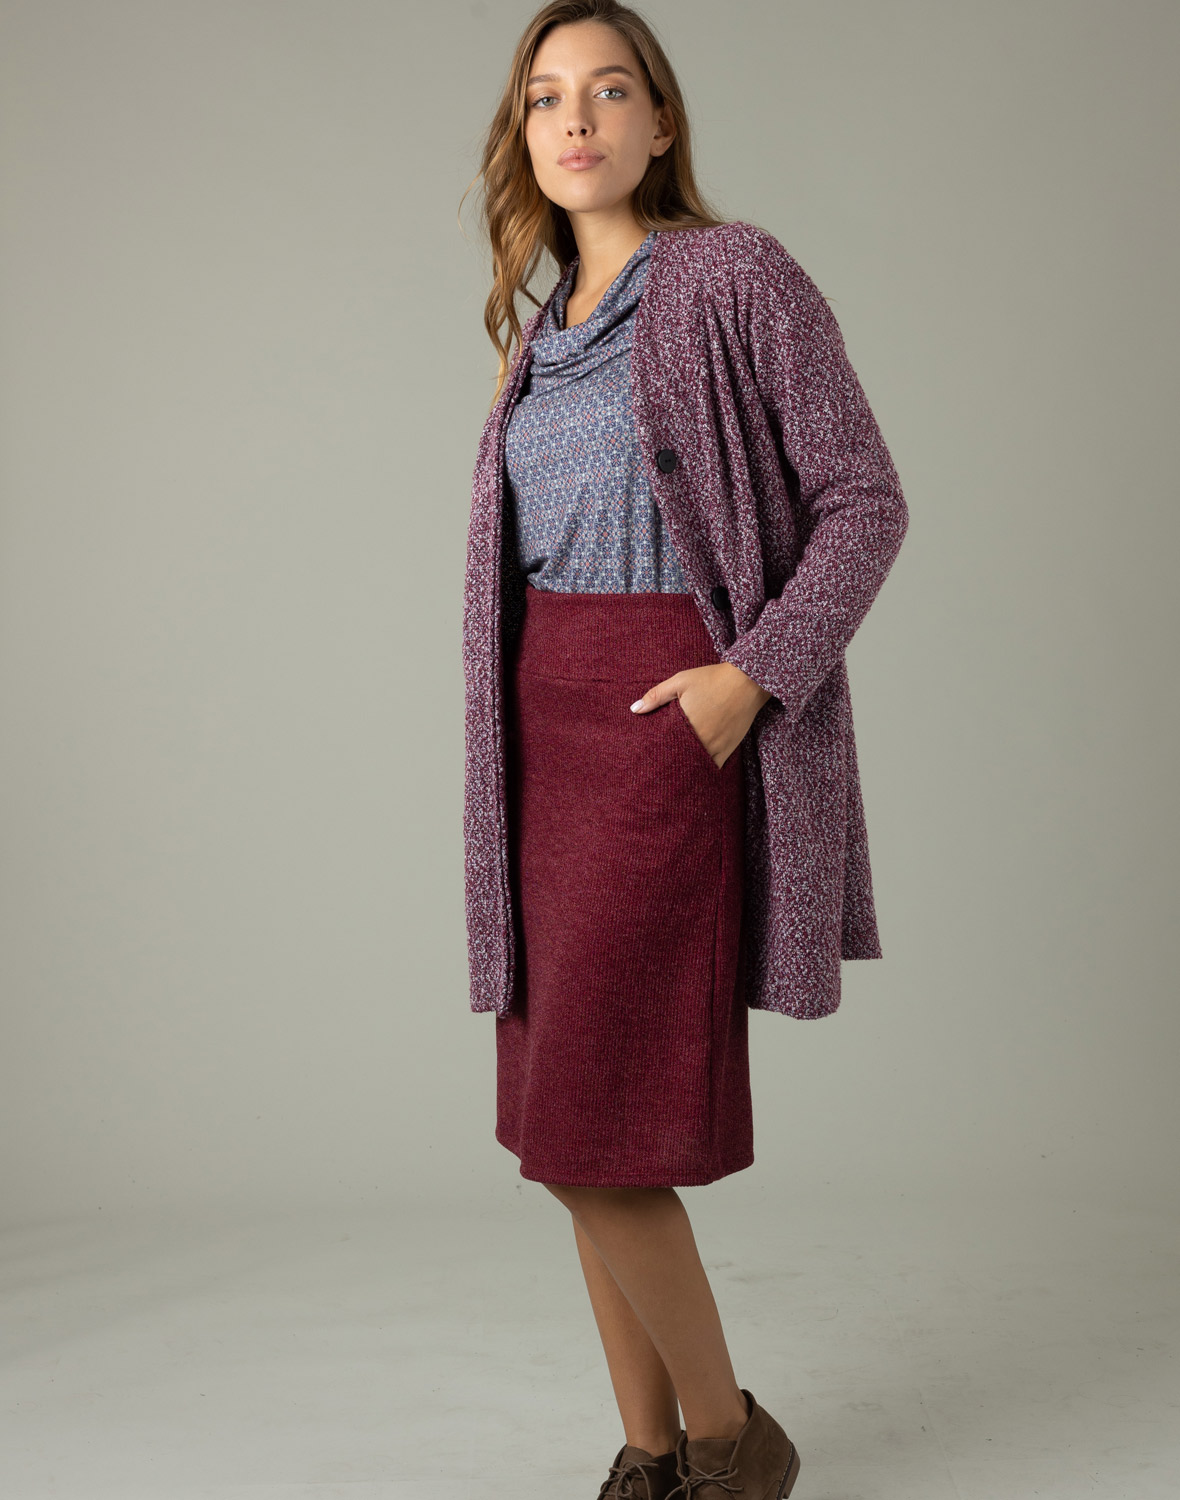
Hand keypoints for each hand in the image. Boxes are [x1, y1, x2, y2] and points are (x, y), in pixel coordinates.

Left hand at [630, 663, 771, 768]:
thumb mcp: (680, 681)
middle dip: (669, 764)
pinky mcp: (729, 749)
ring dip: (686, 768)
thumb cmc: (711, 679)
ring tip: (674, 771)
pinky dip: (704, 768)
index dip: (655, 756)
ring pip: (696, 767)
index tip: (647, 760)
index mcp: (685, 725)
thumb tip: (634, 709)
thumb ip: (656, 695)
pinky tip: (696, 766)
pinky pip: (714, 766)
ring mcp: (716, 747)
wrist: (747, 680)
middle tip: (657, 770)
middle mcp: (701, 740)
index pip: (664, 748)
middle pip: (679, 761)